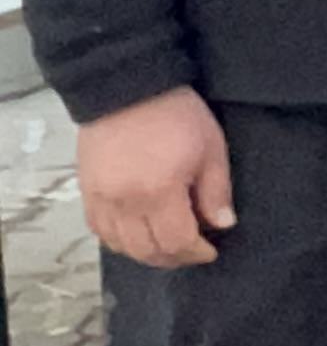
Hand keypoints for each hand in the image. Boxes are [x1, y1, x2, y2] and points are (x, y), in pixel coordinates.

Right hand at [78, 86, 231, 267]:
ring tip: (166, 246)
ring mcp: (101, 199)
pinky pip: (99, 230)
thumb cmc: (177, 115)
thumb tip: (222, 225)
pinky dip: (118, 240)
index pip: (176, 241)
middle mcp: (125, 202)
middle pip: (146, 250)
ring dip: (145, 253)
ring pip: (120, 245)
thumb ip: (216, 191)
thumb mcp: (211, 148)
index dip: (196, 252)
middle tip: (191, 252)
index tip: (210, 250)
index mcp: (159, 192)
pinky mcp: (86, 191)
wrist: (126, 88)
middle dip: (173, 257)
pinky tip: (135, 236)